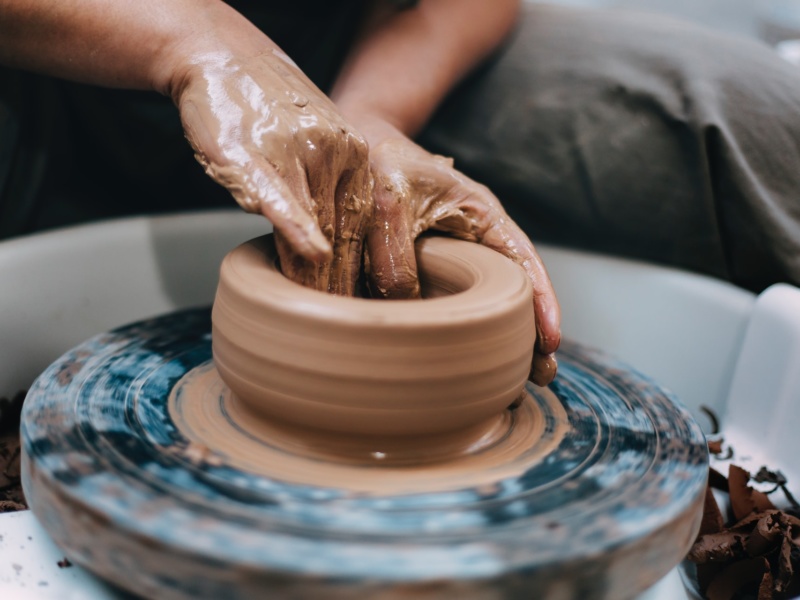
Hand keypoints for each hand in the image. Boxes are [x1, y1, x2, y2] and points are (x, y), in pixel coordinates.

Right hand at [173, 50, 371, 294]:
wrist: (221, 56)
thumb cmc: (265, 108)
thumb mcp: (313, 141)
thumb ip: (327, 187)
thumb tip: (329, 243)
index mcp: (353, 154)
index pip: (359, 226)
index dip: (356, 270)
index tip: (356, 305)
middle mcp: (334, 152)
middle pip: (341, 232)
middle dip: (340, 282)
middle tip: (344, 321)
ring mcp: (296, 150)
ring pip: (316, 223)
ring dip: (319, 273)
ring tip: (323, 310)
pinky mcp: (254, 153)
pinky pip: (280, 196)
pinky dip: (295, 225)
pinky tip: (310, 251)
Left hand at [364, 132, 560, 385]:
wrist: (354, 152)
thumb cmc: (380, 162)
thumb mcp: (389, 192)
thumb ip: (395, 243)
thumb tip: (401, 302)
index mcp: (481, 217)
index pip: (522, 262)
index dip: (541, 301)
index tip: (552, 341)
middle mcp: (471, 248)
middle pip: (511, 296)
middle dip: (530, 337)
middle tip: (542, 377)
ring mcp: (448, 268)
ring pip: (480, 312)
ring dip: (498, 348)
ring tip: (511, 392)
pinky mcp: (420, 282)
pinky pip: (442, 315)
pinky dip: (454, 345)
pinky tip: (457, 376)